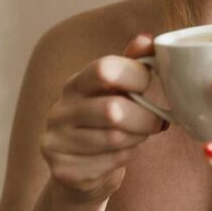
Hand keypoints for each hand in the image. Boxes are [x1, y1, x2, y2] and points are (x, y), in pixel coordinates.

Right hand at [40, 33, 167, 207]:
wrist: (81, 172)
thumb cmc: (106, 123)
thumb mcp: (118, 91)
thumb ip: (133, 64)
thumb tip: (147, 38)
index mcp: (76, 84)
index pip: (105, 69)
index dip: (137, 77)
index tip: (148, 87)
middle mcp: (60, 110)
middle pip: (113, 109)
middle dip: (144, 118)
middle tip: (154, 123)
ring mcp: (56, 141)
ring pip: (114, 138)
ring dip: (136, 138)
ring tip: (136, 136)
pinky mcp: (63, 170)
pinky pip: (109, 162)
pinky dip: (124, 158)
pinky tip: (119, 154)